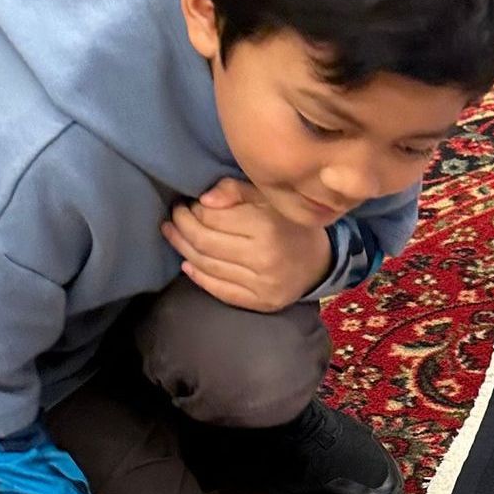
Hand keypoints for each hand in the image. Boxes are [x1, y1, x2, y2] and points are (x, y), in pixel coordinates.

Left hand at [162, 178, 332, 312]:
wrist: (320, 262)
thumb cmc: (288, 224)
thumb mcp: (267, 196)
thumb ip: (235, 190)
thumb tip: (203, 200)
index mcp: (266, 226)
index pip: (211, 218)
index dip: (192, 209)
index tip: (187, 203)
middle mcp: (264, 258)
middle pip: (204, 242)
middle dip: (182, 227)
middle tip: (175, 217)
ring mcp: (263, 284)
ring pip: (206, 266)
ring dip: (183, 248)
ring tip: (174, 234)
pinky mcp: (261, 302)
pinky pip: (219, 290)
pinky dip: (198, 276)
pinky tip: (187, 263)